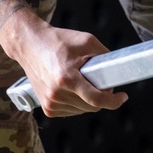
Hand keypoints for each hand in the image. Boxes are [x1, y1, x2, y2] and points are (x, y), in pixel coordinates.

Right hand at [3, 13, 129, 116]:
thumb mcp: (87, 41)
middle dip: (102, 96)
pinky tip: (74, 89)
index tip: (122, 97)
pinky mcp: (47, 107)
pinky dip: (78, 103)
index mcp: (66, 78)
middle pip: (92, 106)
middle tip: (101, 82)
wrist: (29, 45)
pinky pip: (72, 111)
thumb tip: (117, 70)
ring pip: (83, 110)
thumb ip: (105, 56)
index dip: (113, 101)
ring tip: (83, 81)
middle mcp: (56, 93)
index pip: (95, 99)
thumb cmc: (57, 41)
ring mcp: (50, 102)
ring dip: (89, 100)